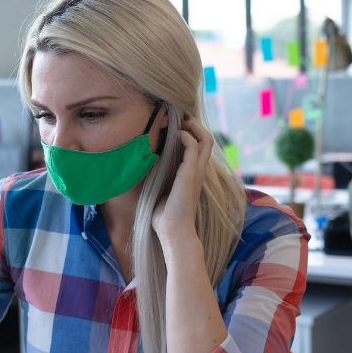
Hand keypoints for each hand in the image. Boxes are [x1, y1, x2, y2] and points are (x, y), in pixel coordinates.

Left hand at [151, 117, 213, 246]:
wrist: (173, 233)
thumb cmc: (164, 218)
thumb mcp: (160, 192)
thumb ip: (158, 179)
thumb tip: (144, 169)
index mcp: (192, 175)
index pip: (199, 147)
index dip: (190, 133)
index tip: (174, 126)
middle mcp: (198, 171)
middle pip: (207, 139)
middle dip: (195, 125)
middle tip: (179, 119)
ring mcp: (196, 172)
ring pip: (206, 139)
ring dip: (193, 126)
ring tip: (179, 123)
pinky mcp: (190, 174)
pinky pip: (193, 146)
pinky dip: (186, 136)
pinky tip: (175, 135)